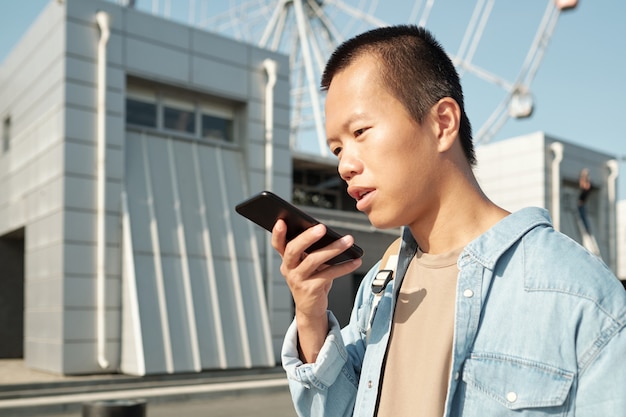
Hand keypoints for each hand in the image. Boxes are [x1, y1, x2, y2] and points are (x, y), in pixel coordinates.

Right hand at [272, 219, 361, 361]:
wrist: (310, 307)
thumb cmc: (311, 279)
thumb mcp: (307, 264)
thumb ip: (311, 250)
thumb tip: (329, 234)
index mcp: (287, 259)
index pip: (278, 244)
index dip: (277, 233)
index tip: (282, 221)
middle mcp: (288, 269)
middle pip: (293, 250)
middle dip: (307, 237)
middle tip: (322, 228)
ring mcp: (298, 280)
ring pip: (314, 260)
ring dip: (333, 249)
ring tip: (348, 241)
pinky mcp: (310, 289)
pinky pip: (329, 274)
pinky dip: (344, 266)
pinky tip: (355, 261)